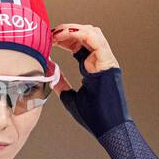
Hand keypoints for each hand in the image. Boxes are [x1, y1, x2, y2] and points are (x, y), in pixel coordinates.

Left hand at [50, 23, 129, 137]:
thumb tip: (50, 72)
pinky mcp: (109, 62)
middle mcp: (101, 60)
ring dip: (73, 29)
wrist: (109, 128)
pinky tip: (65, 36)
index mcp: (93, 66)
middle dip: (67, 30)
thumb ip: (61, 84)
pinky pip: (96, 40)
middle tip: (50, 33)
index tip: (48, 39)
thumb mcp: (70, 98)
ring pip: (92, 32)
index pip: (79, 44)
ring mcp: (107, 60)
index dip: (64, 38)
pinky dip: (80, 34)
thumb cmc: (94, 117)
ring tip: (56, 33)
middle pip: (86, 34)